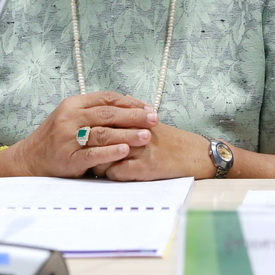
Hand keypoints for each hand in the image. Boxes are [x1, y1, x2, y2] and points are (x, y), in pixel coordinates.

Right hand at [3, 91, 157, 177]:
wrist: (30, 159)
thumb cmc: (56, 137)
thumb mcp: (71, 116)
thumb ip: (95, 110)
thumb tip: (129, 103)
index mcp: (73, 104)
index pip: (106, 99)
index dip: (130, 102)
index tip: (149, 108)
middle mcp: (69, 118)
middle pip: (108, 114)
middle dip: (134, 116)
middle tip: (154, 120)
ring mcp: (67, 138)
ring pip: (102, 133)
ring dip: (127, 134)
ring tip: (147, 136)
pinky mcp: (68, 158)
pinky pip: (92, 154)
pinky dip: (109, 152)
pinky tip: (125, 151)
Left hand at [92, 121, 214, 180]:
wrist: (193, 155)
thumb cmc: (169, 140)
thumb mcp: (150, 121)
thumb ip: (130, 112)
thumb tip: (113, 100)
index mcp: (134, 118)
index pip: (102, 118)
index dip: (88, 126)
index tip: (80, 133)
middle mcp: (136, 131)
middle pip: (99, 135)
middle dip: (87, 144)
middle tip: (82, 150)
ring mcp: (139, 150)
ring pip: (104, 155)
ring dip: (96, 161)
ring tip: (95, 164)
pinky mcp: (144, 168)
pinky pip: (116, 172)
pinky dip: (110, 174)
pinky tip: (112, 173)